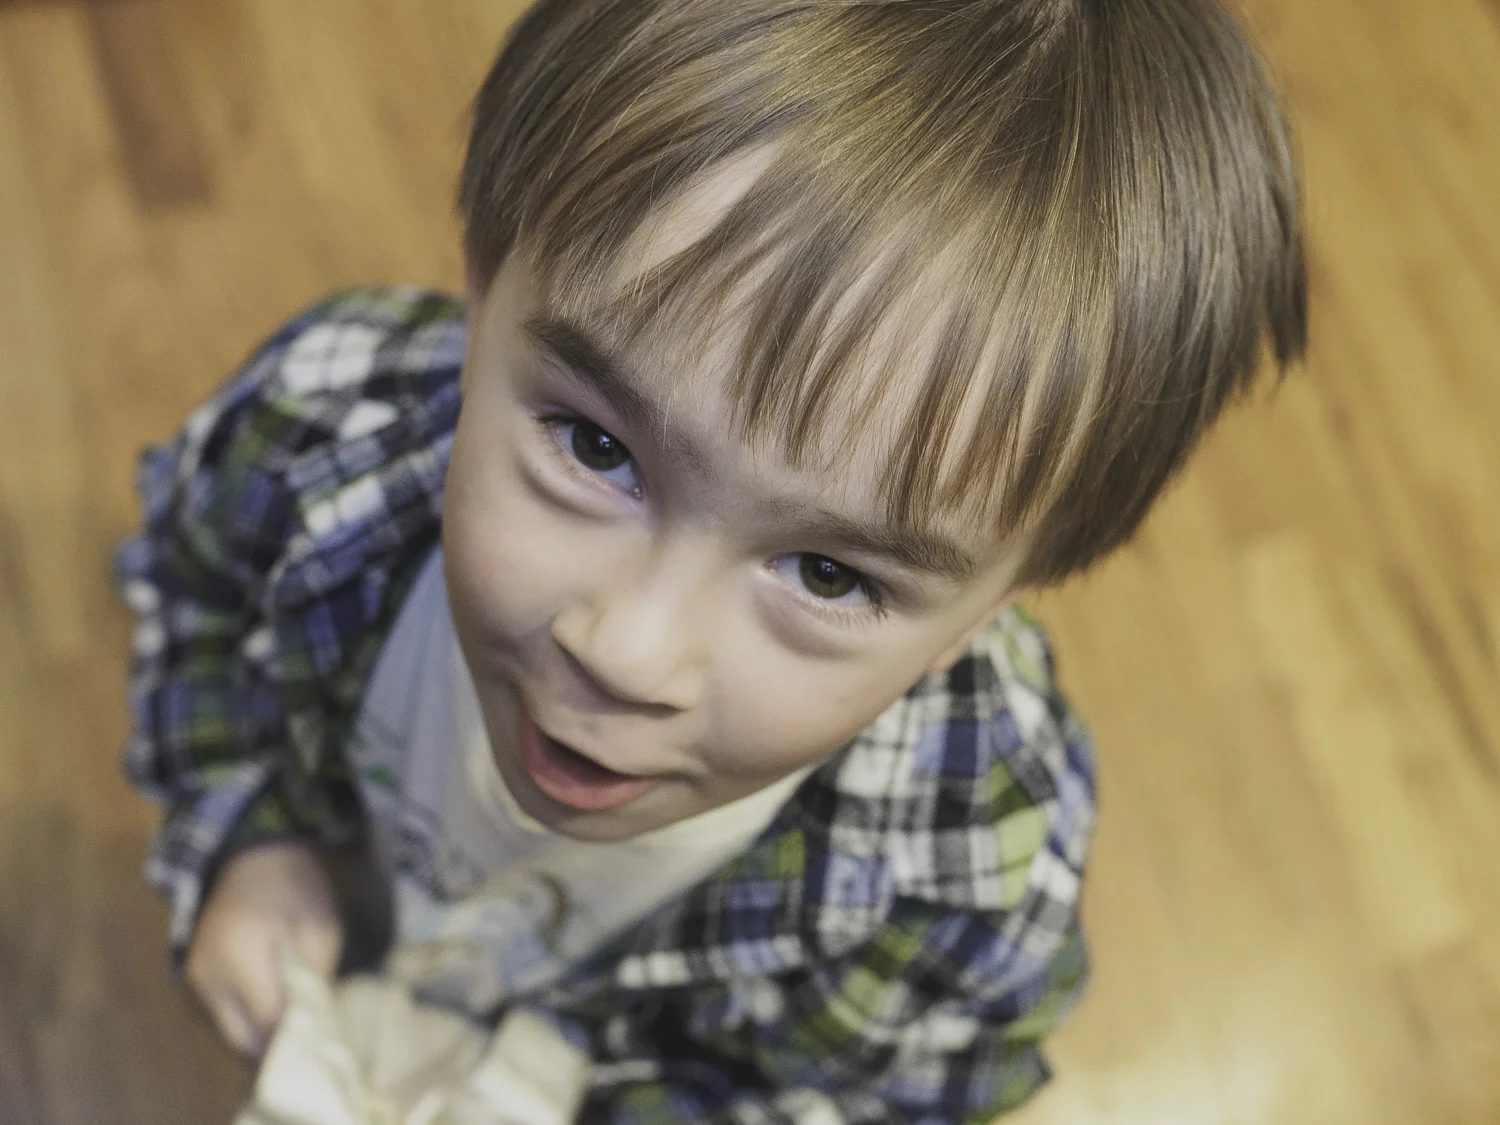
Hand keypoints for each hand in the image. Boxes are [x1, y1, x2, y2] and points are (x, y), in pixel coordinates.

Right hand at [186, 839, 343, 1058]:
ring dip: (259, 1037)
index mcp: (240, 960)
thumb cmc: (294, 889)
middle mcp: (208, 977)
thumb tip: (315, 1028)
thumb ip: (315, 981)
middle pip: (242, 1041)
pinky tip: (273, 1010)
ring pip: (230, 1033)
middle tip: (308, 1044)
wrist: (251, 857)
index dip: (296, 1040)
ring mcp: (195, 980)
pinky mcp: (193, 978)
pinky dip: (247, 1021)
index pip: (268, 1024)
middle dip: (276, 1049)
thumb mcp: (320, 930)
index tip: (322, 1042)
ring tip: (293, 1027)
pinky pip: (222, 1016)